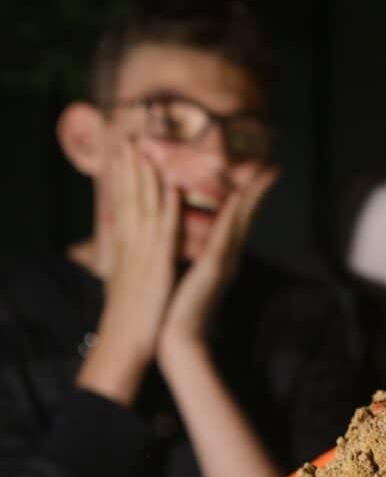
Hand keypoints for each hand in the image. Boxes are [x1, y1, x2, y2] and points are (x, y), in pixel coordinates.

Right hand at [76, 140, 178, 403]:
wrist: (128, 343)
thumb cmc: (134, 315)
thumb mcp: (131, 278)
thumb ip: (134, 257)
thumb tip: (133, 247)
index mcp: (128, 246)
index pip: (124, 202)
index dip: (123, 175)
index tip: (123, 149)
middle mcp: (132, 244)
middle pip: (129, 196)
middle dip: (128, 164)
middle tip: (128, 133)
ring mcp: (144, 253)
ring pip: (144, 205)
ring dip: (145, 175)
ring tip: (144, 146)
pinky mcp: (157, 265)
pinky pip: (163, 232)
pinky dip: (167, 208)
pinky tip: (171, 187)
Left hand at [157, 165, 278, 355]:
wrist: (179, 339)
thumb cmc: (179, 310)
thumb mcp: (189, 277)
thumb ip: (196, 258)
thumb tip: (194, 244)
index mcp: (221, 256)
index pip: (236, 219)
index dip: (249, 196)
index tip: (258, 175)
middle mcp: (228, 256)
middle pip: (246, 216)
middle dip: (259, 190)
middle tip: (273, 166)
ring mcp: (224, 261)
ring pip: (241, 220)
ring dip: (253, 195)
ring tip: (266, 172)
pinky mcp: (213, 267)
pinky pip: (224, 234)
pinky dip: (233, 214)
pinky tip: (239, 195)